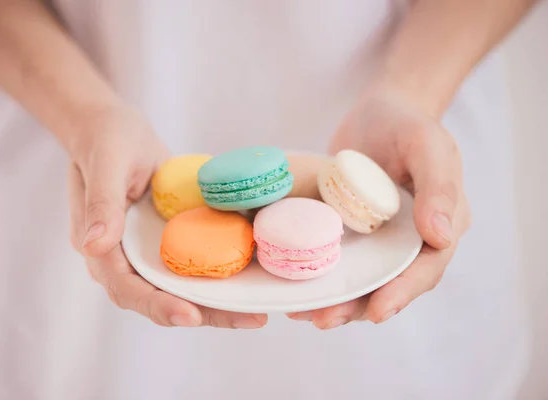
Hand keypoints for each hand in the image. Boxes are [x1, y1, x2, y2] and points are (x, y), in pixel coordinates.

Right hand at [67, 106, 266, 328]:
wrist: (114, 127)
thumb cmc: (107, 137)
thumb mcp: (106, 163)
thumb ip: (101, 204)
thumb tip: (93, 247)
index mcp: (99, 246)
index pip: (125, 287)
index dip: (157, 305)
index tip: (190, 315)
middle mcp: (121, 258)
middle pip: (158, 298)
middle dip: (201, 314)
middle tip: (248, 320)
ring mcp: (145, 252)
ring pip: (177, 289)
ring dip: (214, 305)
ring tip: (255, 314)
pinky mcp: (165, 242)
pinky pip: (189, 267)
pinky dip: (216, 278)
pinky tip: (248, 282)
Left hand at [287, 88, 470, 328]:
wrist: (379, 111)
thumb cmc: (408, 123)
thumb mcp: (427, 145)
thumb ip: (438, 187)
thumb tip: (440, 237)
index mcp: (442, 224)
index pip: (426, 268)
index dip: (403, 293)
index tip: (376, 312)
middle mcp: (412, 240)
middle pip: (390, 283)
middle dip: (358, 306)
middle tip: (324, 320)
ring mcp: (381, 239)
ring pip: (362, 279)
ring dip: (335, 300)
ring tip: (302, 313)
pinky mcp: (354, 232)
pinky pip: (340, 259)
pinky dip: (320, 274)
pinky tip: (294, 286)